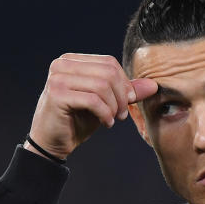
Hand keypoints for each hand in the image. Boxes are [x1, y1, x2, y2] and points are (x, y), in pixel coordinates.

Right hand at [25, 53, 157, 160]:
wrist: (51, 143)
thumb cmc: (76, 121)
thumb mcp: (105, 103)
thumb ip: (126, 92)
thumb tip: (153, 85)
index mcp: (71, 61)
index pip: (109, 62)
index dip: (124, 83)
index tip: (127, 103)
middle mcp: (61, 65)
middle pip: (108, 72)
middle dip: (121, 96)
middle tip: (121, 115)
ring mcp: (57, 78)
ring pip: (102, 85)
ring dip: (114, 106)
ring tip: (112, 119)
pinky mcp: (56, 95)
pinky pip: (93, 100)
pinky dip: (105, 114)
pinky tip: (105, 123)